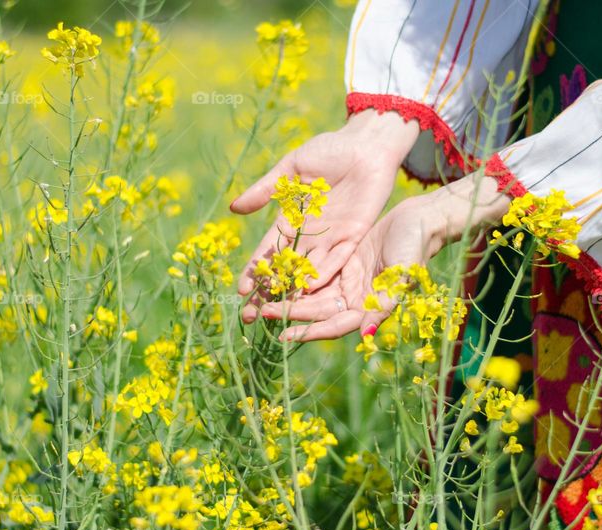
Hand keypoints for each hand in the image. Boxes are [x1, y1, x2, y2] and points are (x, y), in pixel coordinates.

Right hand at [231, 110, 419, 299]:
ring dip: (295, 290)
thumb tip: (233, 208)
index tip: (241, 291)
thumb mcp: (291, 168)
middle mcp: (310, 234)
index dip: (255, 271)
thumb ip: (265, 189)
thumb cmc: (330, 150)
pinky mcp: (354, 234)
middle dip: (270, 292)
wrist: (367, 143)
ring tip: (280, 310)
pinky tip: (310, 289)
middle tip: (253, 314)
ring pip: (310, 269)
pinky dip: (324, 272)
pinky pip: (338, 257)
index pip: (269, 251)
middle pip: (286, 268)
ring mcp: (332, 237)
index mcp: (291, 219)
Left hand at [257, 175, 508, 340]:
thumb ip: (385, 304)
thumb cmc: (416, 247)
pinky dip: (293, 275)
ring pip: (309, 293)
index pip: (332, 326)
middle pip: (314, 311)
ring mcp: (345, 281)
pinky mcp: (339, 262)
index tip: (283, 335)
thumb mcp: (402, 275)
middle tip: (258, 313)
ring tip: (258, 298)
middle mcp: (353, 299)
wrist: (420, 220)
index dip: (308, 331)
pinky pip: (311, 272)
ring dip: (285, 296)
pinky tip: (273, 275)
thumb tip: (366, 334)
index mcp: (367, 308)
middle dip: (287, 313)